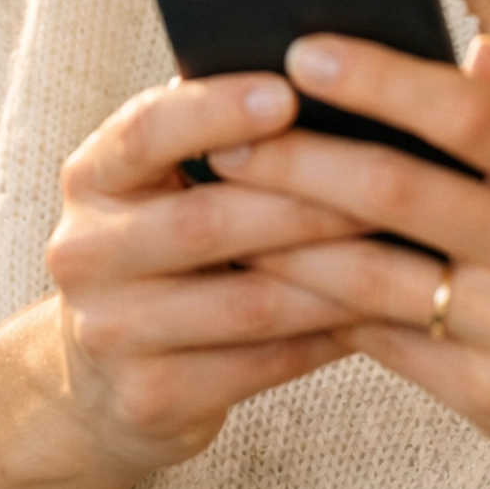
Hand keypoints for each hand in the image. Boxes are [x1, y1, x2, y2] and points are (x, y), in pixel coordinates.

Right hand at [45, 72, 367, 477]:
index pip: (145, 132)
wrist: (103, 378)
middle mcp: (84, 252)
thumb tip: (339, 91)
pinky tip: (381, 313)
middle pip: (207, 221)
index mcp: (93, 178)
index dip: (216, 111)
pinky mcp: (149, 398)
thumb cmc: (172, 247)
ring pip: (248, 302)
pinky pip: (262, 364)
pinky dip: (328, 335)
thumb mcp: (169, 185)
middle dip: (309, 201)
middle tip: (394, 180)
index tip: (289, 92)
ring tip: (405, 250)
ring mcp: (109, 333)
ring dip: (336, 277)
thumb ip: (227, 139)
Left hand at [209, 36, 489, 488]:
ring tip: (222, 205)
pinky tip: (268, 277)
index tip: (306, 53)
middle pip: (398, 192)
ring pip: (372, 277)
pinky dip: (319, 306)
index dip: (381, 79)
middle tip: (226, 133)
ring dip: (284, 239)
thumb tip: (470, 49)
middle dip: (299, 159)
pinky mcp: (489, 395)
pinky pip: (382, 343)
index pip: (468, 112)